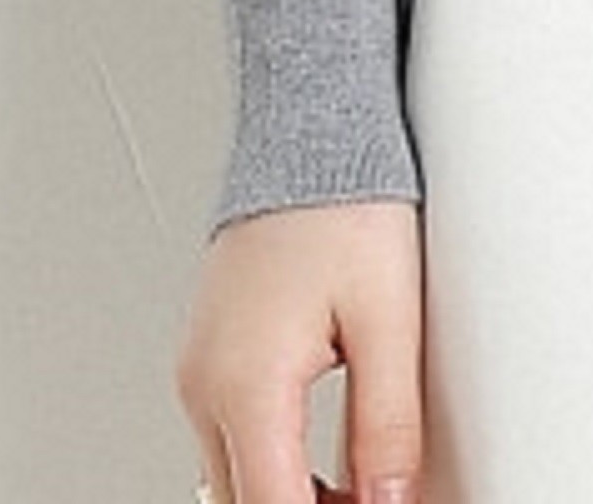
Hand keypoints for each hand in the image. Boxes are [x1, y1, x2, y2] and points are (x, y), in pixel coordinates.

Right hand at [174, 197, 427, 503]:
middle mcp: (206, 383)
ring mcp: (199, 370)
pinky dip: (274, 463)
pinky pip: (232, 438)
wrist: (310, 127)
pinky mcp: (209, 356)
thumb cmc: (346, 201)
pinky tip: (325, 465)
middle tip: (376, 499)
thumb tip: (393, 497)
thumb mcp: (389, 317)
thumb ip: (388, 422)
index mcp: (247, 381)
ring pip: (234, 479)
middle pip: (247, 502)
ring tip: (362, 489)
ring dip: (289, 498)